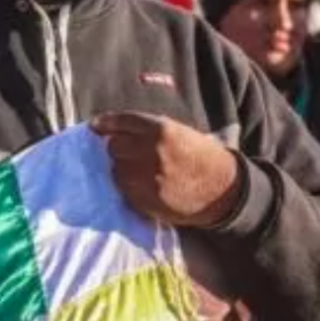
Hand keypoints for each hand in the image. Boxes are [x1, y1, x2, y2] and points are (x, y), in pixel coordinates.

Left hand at [90, 112, 242, 228]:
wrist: (224, 190)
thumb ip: (148, 131)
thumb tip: (113, 132)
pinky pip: (124, 190)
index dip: (106, 124)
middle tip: (130, 154)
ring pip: (115, 170)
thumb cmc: (202, 158)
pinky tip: (143, 186)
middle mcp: (149, 150)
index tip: (95, 126)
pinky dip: (128, 187)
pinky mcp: (144, 198)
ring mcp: (145, 176)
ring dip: (122, 170)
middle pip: (113, 147)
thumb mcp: (180, 133)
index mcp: (161, 129)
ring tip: (140, 172)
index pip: (122, 122)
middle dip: (118, 149)